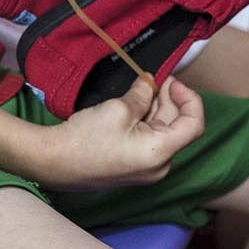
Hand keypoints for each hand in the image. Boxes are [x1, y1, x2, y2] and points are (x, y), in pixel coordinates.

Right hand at [26, 77, 204, 189]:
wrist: (55, 162)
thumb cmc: (85, 139)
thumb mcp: (119, 109)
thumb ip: (142, 94)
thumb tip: (150, 83)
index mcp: (160, 153)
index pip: (194, 124)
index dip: (189, 99)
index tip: (172, 82)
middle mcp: (159, 166)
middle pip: (178, 127)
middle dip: (170, 99)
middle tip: (155, 78)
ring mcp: (147, 169)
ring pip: (163, 132)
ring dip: (158, 108)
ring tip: (143, 88)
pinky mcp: (134, 167)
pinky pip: (150, 140)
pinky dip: (147, 120)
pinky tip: (135, 104)